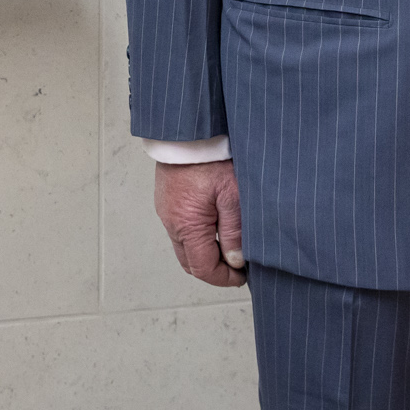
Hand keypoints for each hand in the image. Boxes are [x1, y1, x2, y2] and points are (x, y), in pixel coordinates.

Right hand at [154, 159, 245, 286]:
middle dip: (213, 270)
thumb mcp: (232, 195)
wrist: (189, 130)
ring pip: (184, 246)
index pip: (203, 268)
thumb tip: (235, 261)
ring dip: (204, 252)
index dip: (225, 279)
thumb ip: (234, 232)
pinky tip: (214, 225)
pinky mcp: (166, 199)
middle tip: (237, 268)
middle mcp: (171, 223)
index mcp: (187, 226)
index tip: (243, 277)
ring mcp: (166, 211)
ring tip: (228, 245)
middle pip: (190, 262)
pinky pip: (179, 228)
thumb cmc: (211, 157)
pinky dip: (196, 236)